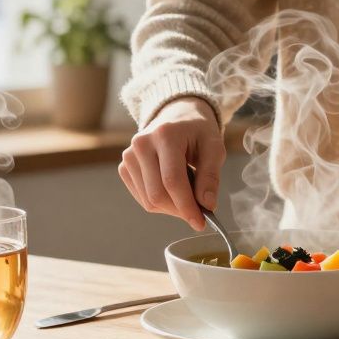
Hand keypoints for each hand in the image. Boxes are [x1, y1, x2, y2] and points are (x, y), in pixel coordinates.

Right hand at [119, 97, 224, 231]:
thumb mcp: (214, 147)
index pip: (172, 180)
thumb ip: (211, 176)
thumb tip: (207, 205)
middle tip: (198, 211)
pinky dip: (160, 202)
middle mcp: (141, 144)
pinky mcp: (125, 167)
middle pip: (158, 194)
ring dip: (171, 208)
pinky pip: (142, 198)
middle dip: (180, 210)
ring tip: (187, 191)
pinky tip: (172, 189)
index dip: (186, 206)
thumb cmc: (197, 131)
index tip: (201, 223)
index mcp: (165, 135)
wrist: (176, 115)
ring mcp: (129, 156)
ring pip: (149, 200)